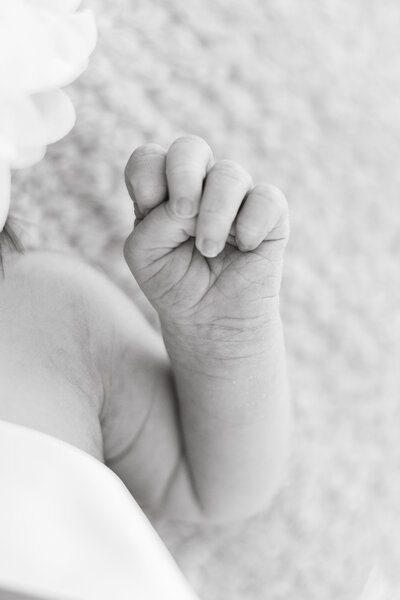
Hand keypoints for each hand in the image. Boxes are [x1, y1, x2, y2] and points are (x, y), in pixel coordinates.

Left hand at [124, 136, 288, 337]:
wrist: (212, 321)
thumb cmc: (174, 285)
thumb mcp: (145, 255)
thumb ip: (154, 221)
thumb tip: (194, 202)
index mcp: (162, 191)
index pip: (150, 159)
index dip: (146, 177)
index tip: (147, 209)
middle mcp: (199, 186)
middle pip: (190, 148)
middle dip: (183, 174)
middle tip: (182, 213)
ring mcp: (235, 198)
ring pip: (229, 173)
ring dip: (215, 214)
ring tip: (209, 251)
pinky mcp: (269, 214)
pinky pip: (267, 197)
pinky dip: (252, 222)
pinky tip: (244, 247)